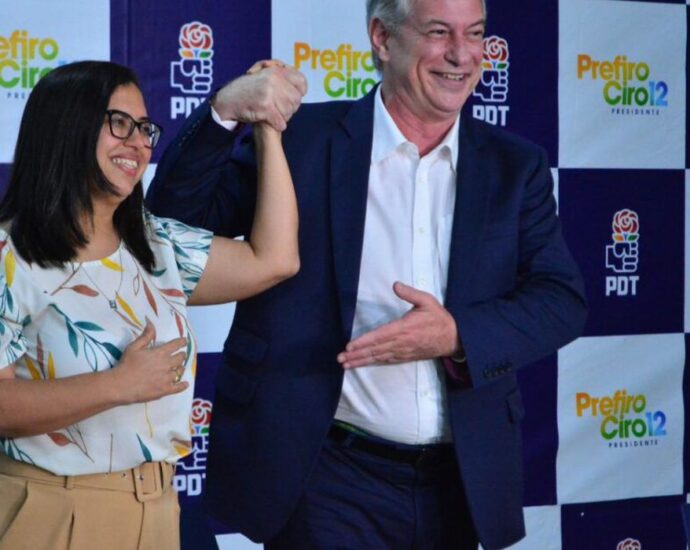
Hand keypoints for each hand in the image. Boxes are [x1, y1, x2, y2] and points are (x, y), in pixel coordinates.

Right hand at [110, 322, 188, 402]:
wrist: (121, 385)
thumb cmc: (126, 364)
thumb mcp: (134, 347)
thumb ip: (145, 336)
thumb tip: (151, 324)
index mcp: (160, 353)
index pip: (176, 344)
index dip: (182, 342)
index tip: (185, 341)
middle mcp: (166, 364)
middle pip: (181, 358)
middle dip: (181, 355)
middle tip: (180, 355)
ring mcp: (167, 378)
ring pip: (180, 371)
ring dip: (179, 369)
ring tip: (178, 368)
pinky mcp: (165, 390)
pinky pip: (178, 387)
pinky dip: (183, 385)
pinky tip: (185, 384)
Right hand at [212, 59, 306, 130]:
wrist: (229, 99)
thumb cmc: (247, 89)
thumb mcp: (263, 75)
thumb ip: (281, 77)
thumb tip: (301, 86)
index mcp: (276, 72)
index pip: (301, 81)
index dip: (300, 91)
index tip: (294, 97)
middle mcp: (274, 80)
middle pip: (296, 100)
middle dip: (291, 107)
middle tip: (282, 109)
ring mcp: (269, 94)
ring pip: (289, 112)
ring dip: (284, 116)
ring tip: (275, 115)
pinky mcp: (265, 107)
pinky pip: (280, 122)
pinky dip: (278, 125)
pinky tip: (272, 122)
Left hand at [337, 282, 459, 368]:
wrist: (454, 338)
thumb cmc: (438, 318)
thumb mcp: (427, 300)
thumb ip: (410, 293)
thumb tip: (395, 285)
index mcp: (404, 328)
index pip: (379, 336)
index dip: (363, 341)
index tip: (349, 345)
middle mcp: (401, 342)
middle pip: (375, 349)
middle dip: (357, 354)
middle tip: (340, 359)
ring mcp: (403, 351)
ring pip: (379, 357)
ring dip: (362, 361)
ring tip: (346, 364)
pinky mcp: (406, 356)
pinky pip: (387, 361)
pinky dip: (374, 363)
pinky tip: (363, 364)